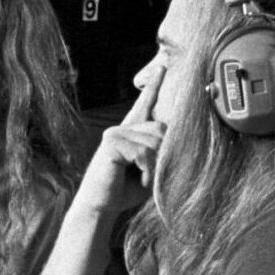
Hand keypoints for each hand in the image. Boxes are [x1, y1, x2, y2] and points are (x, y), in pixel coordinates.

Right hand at [75, 67, 164, 216]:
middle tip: (151, 175)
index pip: (145, 104)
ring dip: (154, 167)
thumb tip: (174, 137)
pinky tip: (138, 180)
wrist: (100, 206)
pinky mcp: (111, 143)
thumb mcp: (149, 168)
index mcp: (131, 131)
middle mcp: (122, 127)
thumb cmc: (124, 190)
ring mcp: (115, 133)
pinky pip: (144, 153)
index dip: (154, 85)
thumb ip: (160, 151)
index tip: (163, 67)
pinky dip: (147, 171)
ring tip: (143, 179)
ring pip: (154, 142)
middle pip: (161, 128)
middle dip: (163, 154)